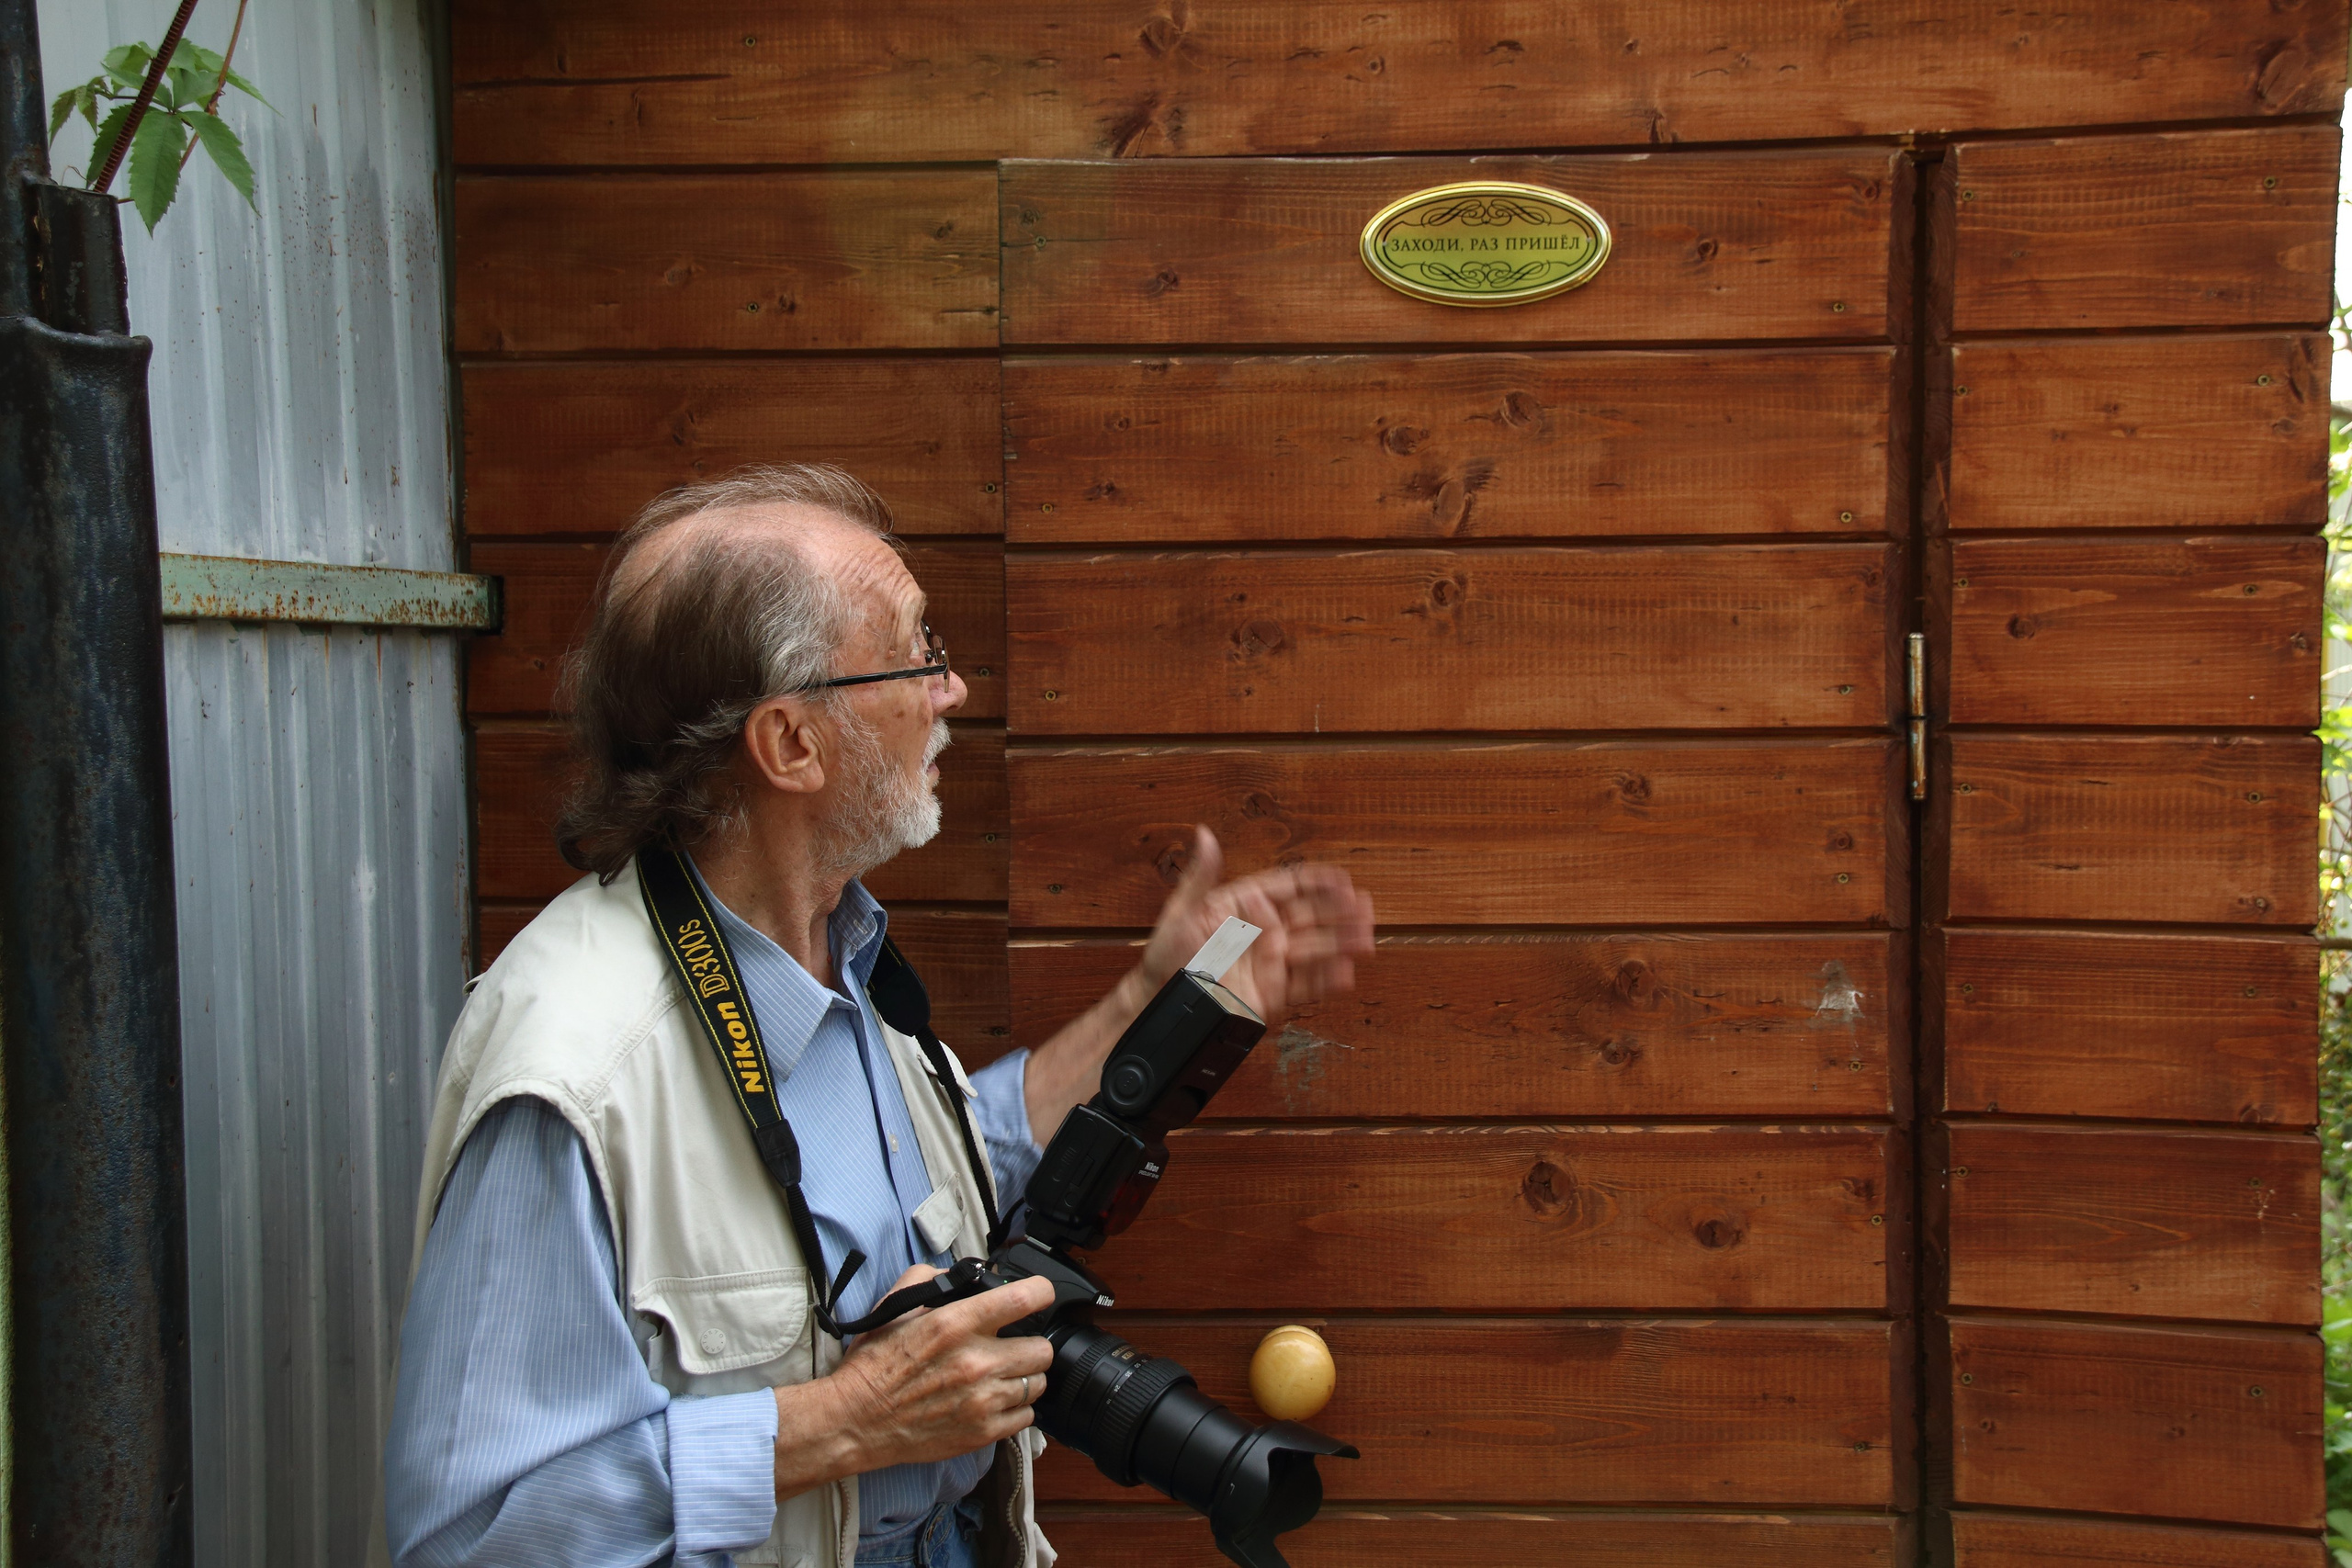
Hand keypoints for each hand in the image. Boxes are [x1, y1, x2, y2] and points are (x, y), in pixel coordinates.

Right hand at [772, 1266, 1054, 1496]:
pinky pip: (1027, 1417)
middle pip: (1042, 1349)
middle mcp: (976, 1362)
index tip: (1040, 1295)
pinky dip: (1016, 1409)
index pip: (1025, 1299)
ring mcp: (983, 1401)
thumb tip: (963, 1275)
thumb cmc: (874, 1366)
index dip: (1041, 1292)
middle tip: (1014, 1346)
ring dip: (1025, 1377)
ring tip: (1004, 1376)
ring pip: (1039, 1384)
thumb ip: (932, 1280)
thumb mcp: (896, 1307)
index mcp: (956, 1324)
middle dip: (1031, 1344)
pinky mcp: (982, 1433)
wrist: (855, 1421)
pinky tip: (995, 1401)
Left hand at [1138, 826, 1375, 1030]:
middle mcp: (1263, 932)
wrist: (1159, 1001)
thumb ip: (1201, 875)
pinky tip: (1345, 973)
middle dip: (1339, 913)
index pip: (1288, 888)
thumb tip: (1206, 834)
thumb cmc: (1166, 956)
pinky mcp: (1271, 992)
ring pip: (1313, 950)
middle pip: (1309, 918)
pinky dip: (1325, 981)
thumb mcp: (1181, 911)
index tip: (1341, 879)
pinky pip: (1303, 985)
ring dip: (1341, 944)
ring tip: (1366, 939)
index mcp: (1245, 906)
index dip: (1316, 883)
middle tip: (1365, 908)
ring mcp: (1270, 962)